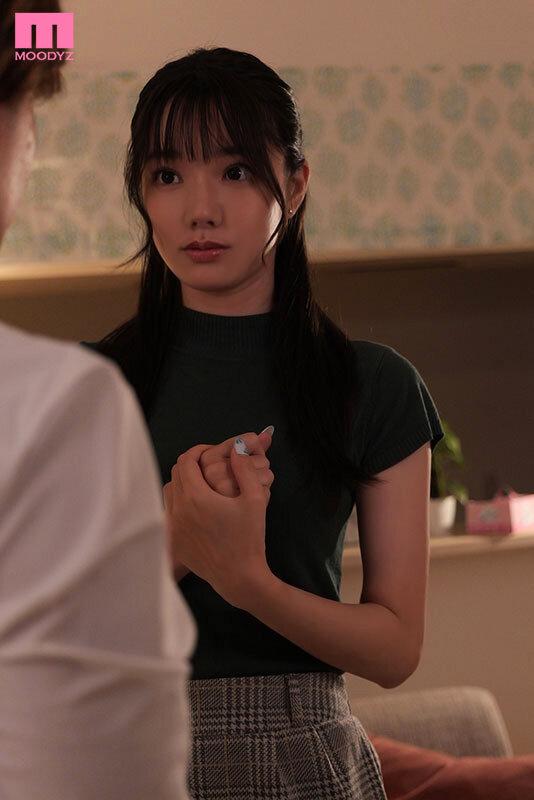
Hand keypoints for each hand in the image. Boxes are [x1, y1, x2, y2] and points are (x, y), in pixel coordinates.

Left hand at [163, 433, 272, 606]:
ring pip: (169, 492)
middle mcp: (178, 509)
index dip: (199, 451)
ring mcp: (173, 527)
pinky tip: (197, 509)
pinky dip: (179, 503)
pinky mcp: (173, 541)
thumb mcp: (254, 499)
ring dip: (183, 483)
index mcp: (195, 496)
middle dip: (192, 465)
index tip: (213, 452)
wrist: (239, 577)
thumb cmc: (249, 538)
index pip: (186, 460)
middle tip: (211, 467)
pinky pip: (169, 513)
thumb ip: (244, 469)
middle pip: (176, 474)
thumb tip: (237, 447)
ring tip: (203, 486)